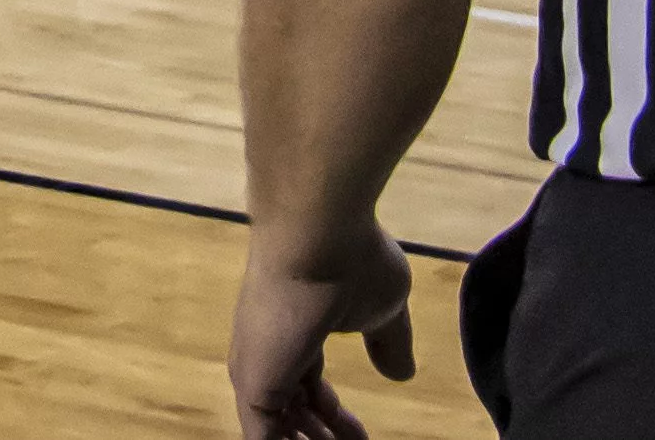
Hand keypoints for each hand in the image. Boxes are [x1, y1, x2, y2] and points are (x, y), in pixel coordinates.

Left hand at [229, 233, 417, 439]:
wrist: (318, 233)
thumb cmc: (353, 262)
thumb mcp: (385, 309)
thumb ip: (389, 342)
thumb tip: (401, 374)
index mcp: (296, 330)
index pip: (306, 383)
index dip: (333, 414)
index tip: (364, 436)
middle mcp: (269, 349)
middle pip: (291, 409)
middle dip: (322, 436)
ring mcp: (257, 366)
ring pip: (276, 429)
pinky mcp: (253, 384)